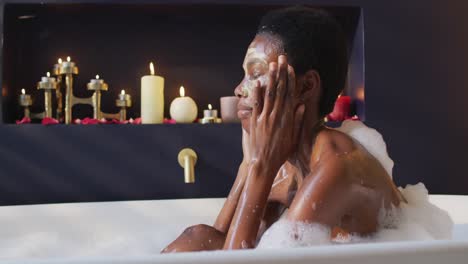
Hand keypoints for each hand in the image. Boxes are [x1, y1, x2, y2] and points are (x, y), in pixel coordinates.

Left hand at [248, 55, 304, 173]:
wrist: (264, 163)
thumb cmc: (281, 153)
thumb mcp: (294, 138)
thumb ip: (297, 121)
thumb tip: (302, 106)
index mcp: (287, 119)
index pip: (290, 95)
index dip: (290, 80)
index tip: (290, 68)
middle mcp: (276, 115)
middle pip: (279, 90)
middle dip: (281, 73)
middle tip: (281, 59)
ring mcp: (264, 117)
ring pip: (269, 94)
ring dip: (271, 78)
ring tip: (271, 65)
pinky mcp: (254, 121)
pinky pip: (256, 104)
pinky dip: (257, 93)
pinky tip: (258, 82)